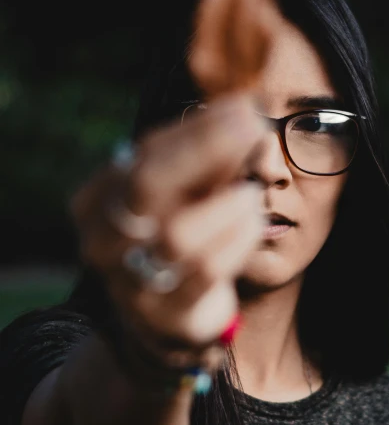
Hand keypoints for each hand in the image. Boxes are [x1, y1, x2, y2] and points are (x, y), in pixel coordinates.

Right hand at [71, 93, 265, 365]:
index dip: (197, 128)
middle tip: (253, 127)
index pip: (145, 153)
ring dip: (228, 205)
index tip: (243, 106)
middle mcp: (103, 238)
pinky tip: (254, 221)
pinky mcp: (165, 314)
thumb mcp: (184, 193)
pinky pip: (206, 270)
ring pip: (178, 234)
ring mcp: (129, 280)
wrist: (165, 318)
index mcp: (99, 199)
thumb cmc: (178, 236)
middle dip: (205, 149)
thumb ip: (206, 159)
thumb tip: (244, 114)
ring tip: (253, 193)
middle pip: (147, 184)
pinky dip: (237, 239)